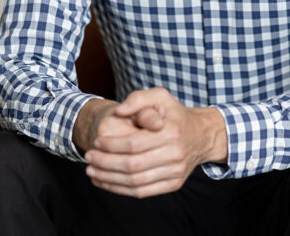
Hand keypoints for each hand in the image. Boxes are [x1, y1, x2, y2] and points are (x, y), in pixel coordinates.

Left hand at [83, 88, 226, 197]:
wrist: (201, 135)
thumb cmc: (174, 114)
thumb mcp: (160, 96)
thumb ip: (138, 99)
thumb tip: (119, 111)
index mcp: (171, 132)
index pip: (133, 143)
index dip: (110, 145)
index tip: (95, 142)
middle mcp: (176, 154)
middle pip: (132, 165)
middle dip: (105, 163)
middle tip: (88, 158)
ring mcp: (176, 172)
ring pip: (135, 182)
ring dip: (109, 179)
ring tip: (92, 171)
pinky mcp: (174, 184)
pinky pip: (142, 192)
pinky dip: (120, 190)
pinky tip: (106, 182)